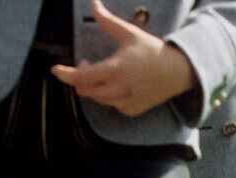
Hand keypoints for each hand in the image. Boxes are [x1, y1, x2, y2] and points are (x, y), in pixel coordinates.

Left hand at [51, 0, 195, 115]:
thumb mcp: (129, 33)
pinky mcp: (133, 109)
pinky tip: (117, 86)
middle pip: (85, 89)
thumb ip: (106, 20)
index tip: (55, 70)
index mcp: (114, 69)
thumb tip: (93, 2)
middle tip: (88, 65)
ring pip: (98, 99)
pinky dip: (109, 97)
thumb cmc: (153, 51)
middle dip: (80, 77)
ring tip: (103, 74)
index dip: (64, 74)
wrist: (180, 72)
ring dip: (94, 86)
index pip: (80, 76)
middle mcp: (119, 88)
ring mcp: (126, 101)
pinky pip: (112, 105)